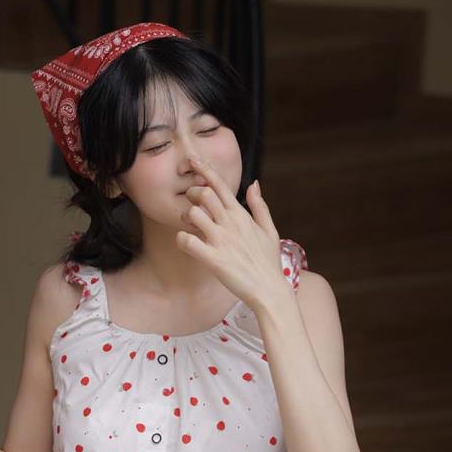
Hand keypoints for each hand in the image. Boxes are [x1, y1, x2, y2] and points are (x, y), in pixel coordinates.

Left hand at [176, 156, 286, 311]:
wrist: (269, 290)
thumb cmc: (268, 262)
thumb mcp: (269, 229)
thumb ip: (259, 205)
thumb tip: (254, 183)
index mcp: (241, 215)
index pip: (220, 185)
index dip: (204, 169)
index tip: (192, 160)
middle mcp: (230, 223)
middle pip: (203, 194)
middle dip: (191, 195)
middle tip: (191, 205)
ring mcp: (221, 240)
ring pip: (193, 214)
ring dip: (185, 217)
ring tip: (189, 227)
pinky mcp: (213, 259)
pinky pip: (188, 242)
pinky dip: (181, 240)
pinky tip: (185, 243)